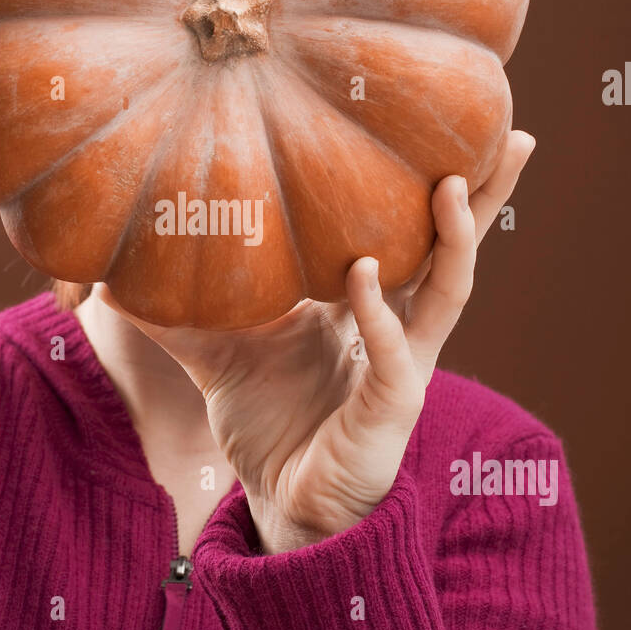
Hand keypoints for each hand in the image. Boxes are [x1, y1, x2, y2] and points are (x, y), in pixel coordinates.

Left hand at [98, 131, 535, 553]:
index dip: (434, 187)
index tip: (442, 125)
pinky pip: (395, 355)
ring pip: (448, 293)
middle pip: (455, 250)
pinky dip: (380, 314)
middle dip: (487, 195)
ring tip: (450, 184)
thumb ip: (181, 314)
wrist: (279, 504)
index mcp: (367, 306)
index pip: (412, 235)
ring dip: (454, 239)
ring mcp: (404, 366)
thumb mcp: (218, 357)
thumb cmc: (268, 427)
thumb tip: (115, 278)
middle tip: (514, 135)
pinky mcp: (392, 410)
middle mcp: (399, 327)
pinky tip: (367, 274)